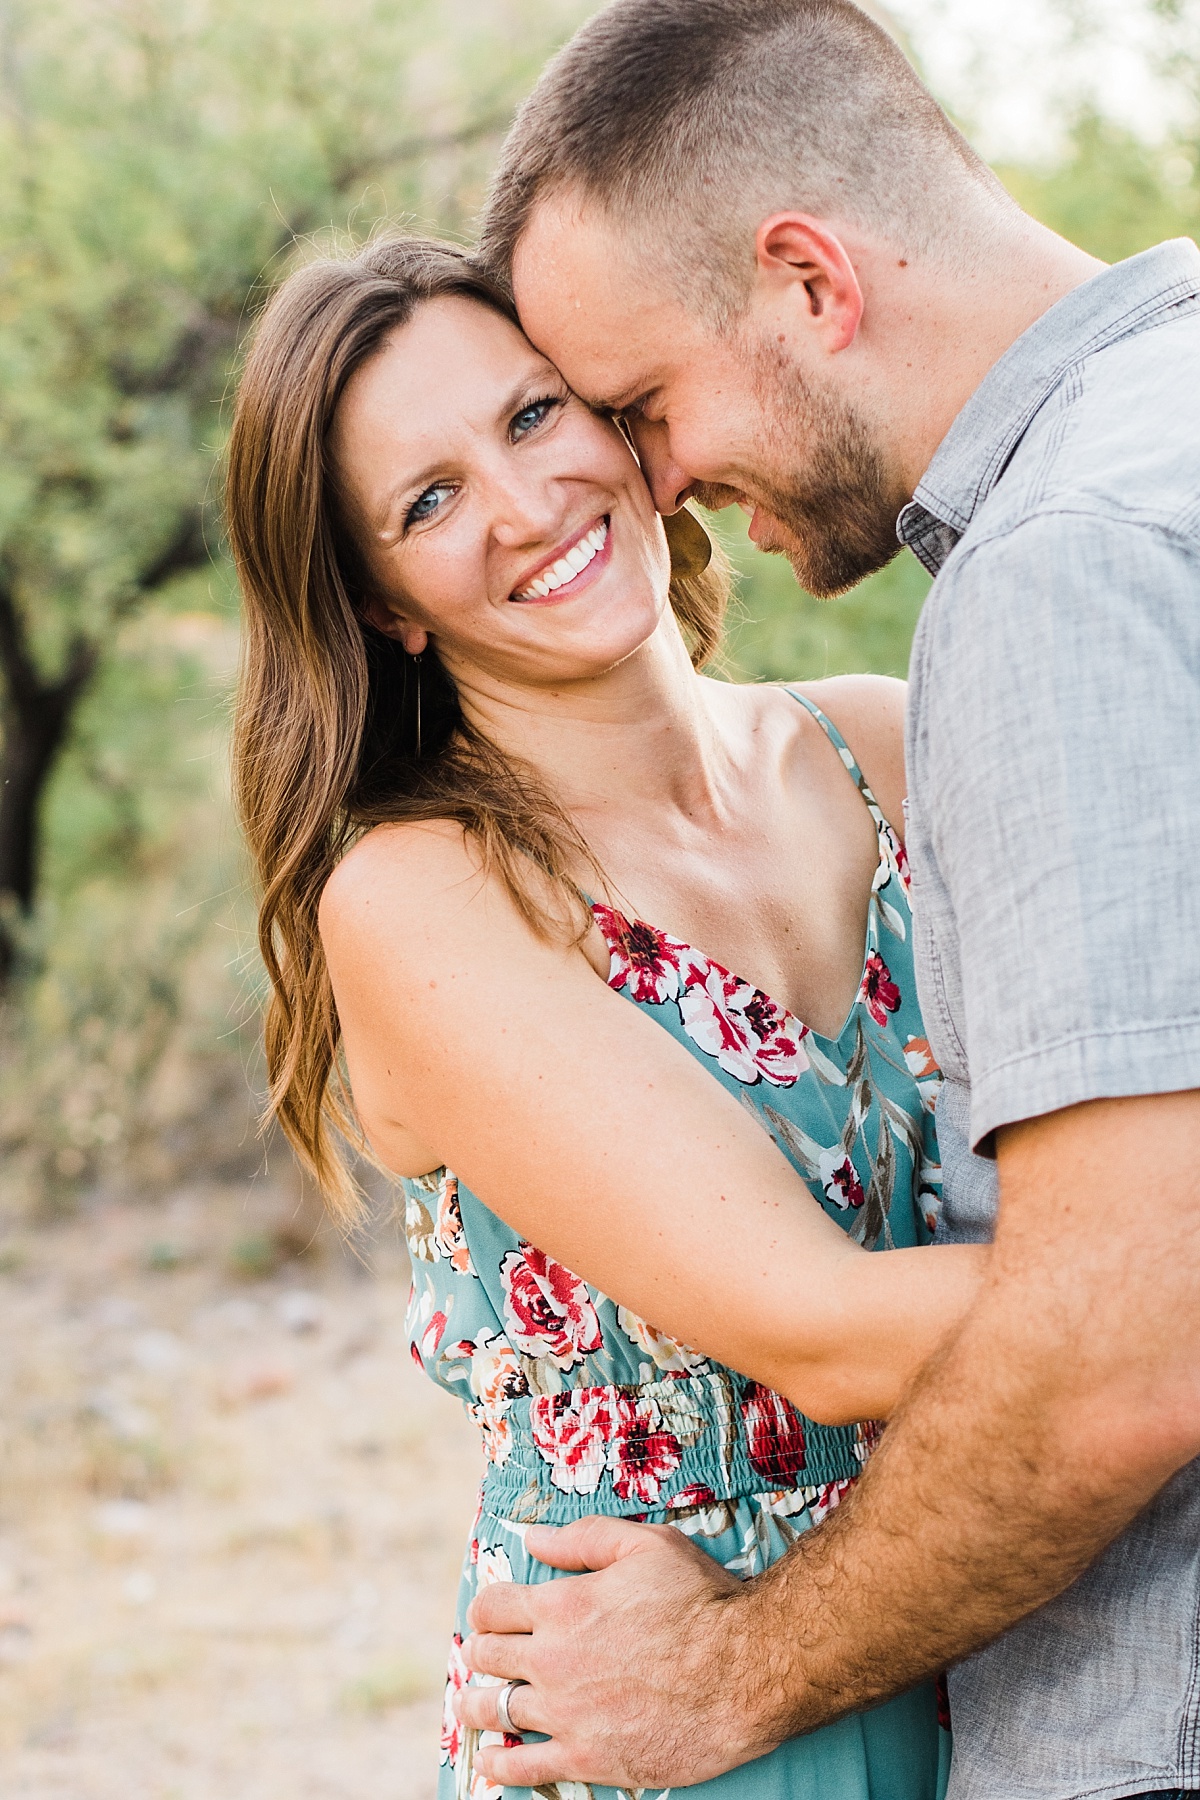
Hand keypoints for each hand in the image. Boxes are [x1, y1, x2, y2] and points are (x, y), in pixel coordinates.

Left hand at [456, 1515, 778, 1789]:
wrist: (745, 1673)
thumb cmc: (701, 1602)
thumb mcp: (648, 1546)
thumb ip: (585, 1538)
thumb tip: (534, 1538)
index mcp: (562, 1606)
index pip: (493, 1607)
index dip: (487, 1609)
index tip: (491, 1616)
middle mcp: (553, 1660)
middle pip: (486, 1657)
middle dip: (480, 1652)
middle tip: (485, 1656)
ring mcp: (566, 1714)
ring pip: (495, 1711)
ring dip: (478, 1705)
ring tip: (476, 1705)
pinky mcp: (588, 1758)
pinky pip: (525, 1768)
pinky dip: (501, 1765)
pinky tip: (494, 1762)